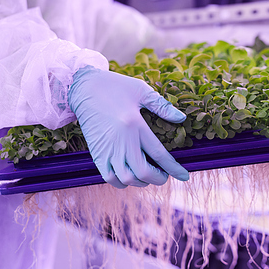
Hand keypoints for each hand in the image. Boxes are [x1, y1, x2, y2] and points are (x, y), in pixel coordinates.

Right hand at [68, 65, 188, 187]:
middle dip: (158, 178)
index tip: (184, 176)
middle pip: (142, 172)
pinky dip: (121, 182)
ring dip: (141, 182)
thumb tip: (181, 118)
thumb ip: (162, 106)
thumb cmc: (114, 86)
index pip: (158, 154)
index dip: (173, 168)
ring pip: (126, 178)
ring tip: (148, 175)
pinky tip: (129, 176)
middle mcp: (121, 141)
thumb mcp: (141, 90)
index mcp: (134, 125)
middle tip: (164, 175)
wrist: (83, 88)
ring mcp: (107, 149)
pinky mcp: (96, 153)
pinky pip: (108, 177)